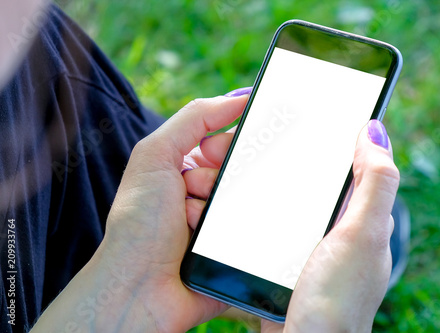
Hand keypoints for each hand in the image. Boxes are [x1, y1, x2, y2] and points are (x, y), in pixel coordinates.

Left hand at [31, 94, 249, 332]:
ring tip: (192, 223)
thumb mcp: (155, 155)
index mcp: (186, 167)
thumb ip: (195, 118)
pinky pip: (259, 224)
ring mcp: (222, 220)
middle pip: (242, 167)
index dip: (225, 143)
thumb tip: (240, 96)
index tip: (212, 154)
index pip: (226, 140)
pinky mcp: (237, 245)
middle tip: (192, 191)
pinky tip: (209, 241)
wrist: (139, 289)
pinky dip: (237, 229)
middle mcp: (207, 192)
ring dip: (222, 206)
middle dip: (218, 177)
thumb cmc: (139, 222)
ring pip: (251, 195)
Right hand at [182, 119, 398, 331]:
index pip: (349, 162)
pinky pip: (264, 223)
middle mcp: (335, 226)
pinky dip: (247, 209)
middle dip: (282, 155)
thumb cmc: (338, 299)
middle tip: (250, 136)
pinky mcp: (282, 257)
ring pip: (282, 198)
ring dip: (258, 182)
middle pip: (309, 177)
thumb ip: (374, 183)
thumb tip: (375, 130)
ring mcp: (306, 242)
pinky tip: (228, 198)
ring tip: (228, 161)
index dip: (330, 135)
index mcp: (359, 215)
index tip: (300, 113)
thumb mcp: (361, 235)